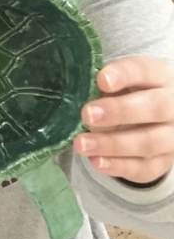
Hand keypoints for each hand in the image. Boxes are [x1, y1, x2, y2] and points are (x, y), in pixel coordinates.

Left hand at [73, 56, 173, 184]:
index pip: (144, 71)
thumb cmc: (130, 91)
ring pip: (149, 142)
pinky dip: (119, 166)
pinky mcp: (164, 162)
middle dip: (119, 112)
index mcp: (160, 77)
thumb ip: (104, 84)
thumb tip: (75, 92)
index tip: (101, 80)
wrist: (158, 119)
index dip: (124, 75)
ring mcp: (172, 137)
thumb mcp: (121, 80)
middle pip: (154, 108)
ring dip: (112, 144)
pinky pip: (145, 168)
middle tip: (87, 114)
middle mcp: (173, 107)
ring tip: (82, 144)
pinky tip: (97, 161)